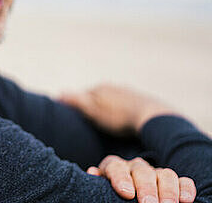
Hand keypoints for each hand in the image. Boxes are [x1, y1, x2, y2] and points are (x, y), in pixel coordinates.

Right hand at [59, 84, 177, 133]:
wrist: (152, 118)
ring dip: (108, 109)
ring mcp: (128, 93)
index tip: (75, 118)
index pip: (82, 96)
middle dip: (93, 107)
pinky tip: (124, 122)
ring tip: (108, 124)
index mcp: (100, 88)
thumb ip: (76, 101)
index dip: (77, 106)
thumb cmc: (120, 117)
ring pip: (112, 101)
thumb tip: (59, 93)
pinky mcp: (141, 101)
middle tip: (91, 122)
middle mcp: (113, 87)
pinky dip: (122, 112)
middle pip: (97, 97)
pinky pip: (126, 106)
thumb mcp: (93, 111)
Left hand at [88, 155, 195, 202]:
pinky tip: (186, 200)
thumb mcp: (101, 188)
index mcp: (114, 167)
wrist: (125, 192)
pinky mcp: (171, 181)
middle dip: (146, 188)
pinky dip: (185, 188)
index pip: (116, 167)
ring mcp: (155, 172)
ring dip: (168, 190)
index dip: (121, 179)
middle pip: (142, 172)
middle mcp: (135, 167)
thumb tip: (92, 173)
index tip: (126, 194)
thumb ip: (97, 183)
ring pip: (165, 174)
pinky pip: (182, 180)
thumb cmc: (110, 193)